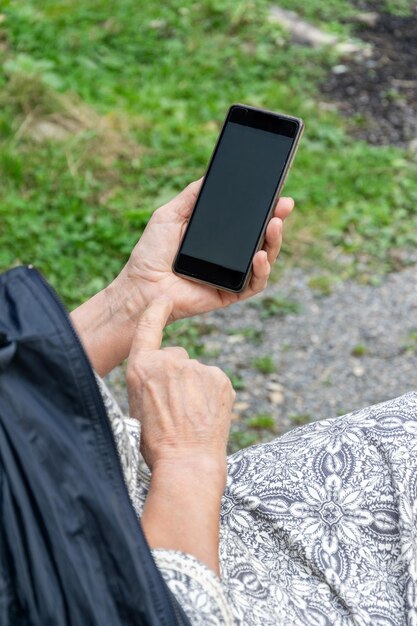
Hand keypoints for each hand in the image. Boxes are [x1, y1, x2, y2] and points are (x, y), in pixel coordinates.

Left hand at [71, 179, 293, 375]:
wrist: (140, 286)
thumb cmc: (151, 253)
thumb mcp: (170, 214)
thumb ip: (192, 195)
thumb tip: (213, 174)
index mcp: (218, 236)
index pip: (248, 220)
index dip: (265, 207)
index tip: (277, 192)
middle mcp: (229, 255)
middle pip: (262, 237)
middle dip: (277, 220)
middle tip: (285, 205)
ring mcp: (232, 275)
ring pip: (265, 260)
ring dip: (274, 242)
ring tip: (274, 225)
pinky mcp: (230, 294)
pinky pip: (255, 284)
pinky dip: (262, 270)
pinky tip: (259, 256)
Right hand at [126, 296, 234, 478]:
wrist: (187, 462)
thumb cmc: (157, 442)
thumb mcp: (137, 406)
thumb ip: (148, 380)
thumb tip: (161, 373)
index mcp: (141, 367)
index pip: (147, 329)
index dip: (155, 312)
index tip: (162, 300)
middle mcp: (169, 360)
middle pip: (176, 357)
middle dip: (177, 375)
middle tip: (175, 407)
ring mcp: (197, 367)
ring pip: (196, 372)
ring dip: (195, 387)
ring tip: (190, 417)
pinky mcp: (219, 377)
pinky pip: (213, 381)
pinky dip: (211, 395)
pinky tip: (205, 415)